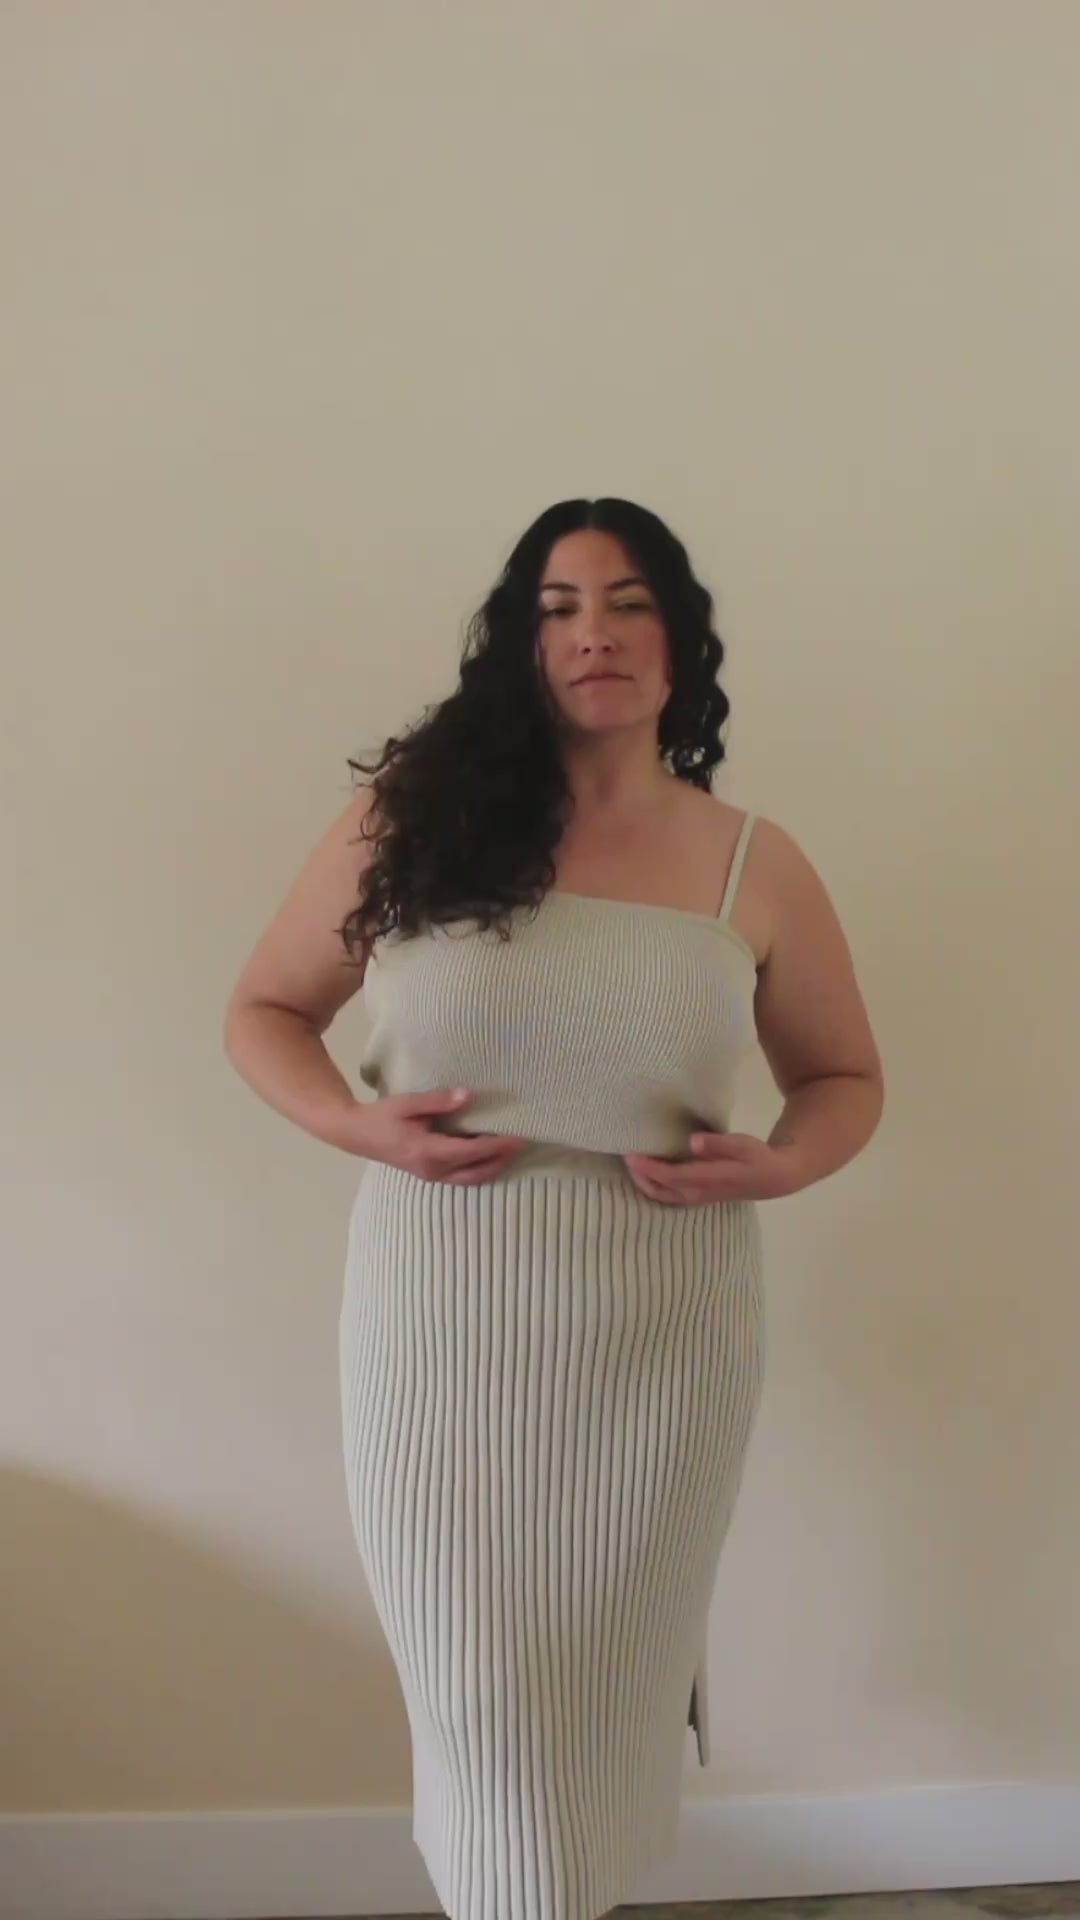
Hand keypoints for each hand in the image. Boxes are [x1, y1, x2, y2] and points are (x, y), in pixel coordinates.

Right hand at [355, 1086, 525, 1184]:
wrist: (357, 1134)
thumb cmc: (382, 1116)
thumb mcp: (408, 1103)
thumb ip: (438, 1100)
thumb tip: (468, 1096)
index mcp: (428, 1152)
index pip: (471, 1151)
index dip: (496, 1145)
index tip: (517, 1136)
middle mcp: (432, 1170)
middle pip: (476, 1171)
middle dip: (501, 1159)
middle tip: (521, 1144)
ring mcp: (430, 1176)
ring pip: (470, 1178)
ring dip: (493, 1167)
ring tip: (511, 1151)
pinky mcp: (429, 1174)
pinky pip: (461, 1177)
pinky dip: (480, 1169)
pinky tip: (490, 1157)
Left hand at [623, 1130, 804, 1205]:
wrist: (773, 1179)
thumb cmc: (757, 1158)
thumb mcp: (743, 1144)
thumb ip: (718, 1143)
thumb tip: (692, 1141)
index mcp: (708, 1179)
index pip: (670, 1176)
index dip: (649, 1168)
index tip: (630, 1155)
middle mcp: (698, 1192)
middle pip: (660, 1190)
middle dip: (639, 1176)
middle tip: (624, 1157)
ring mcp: (698, 1197)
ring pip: (663, 1196)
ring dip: (644, 1183)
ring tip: (631, 1165)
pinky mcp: (699, 1197)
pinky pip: (669, 1196)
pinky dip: (654, 1186)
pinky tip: (647, 1174)